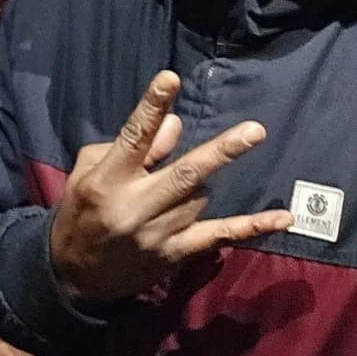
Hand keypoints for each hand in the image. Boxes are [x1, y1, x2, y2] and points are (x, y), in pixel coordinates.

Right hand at [49, 71, 293, 304]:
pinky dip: (251, 226)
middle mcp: (135, 206)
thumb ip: (134, 149)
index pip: (133, 138)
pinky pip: (220, 236)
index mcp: (107, 180)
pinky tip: (283, 217)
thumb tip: (174, 126)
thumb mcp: (89, 175)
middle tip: (254, 130)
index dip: (151, 107)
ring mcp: (158, 233)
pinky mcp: (175, 254)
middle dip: (220, 152)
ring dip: (197, 182)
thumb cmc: (81, 213)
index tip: (170, 79)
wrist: (74, 276)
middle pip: (183, 173)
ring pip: (198, 195)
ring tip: (173, 189)